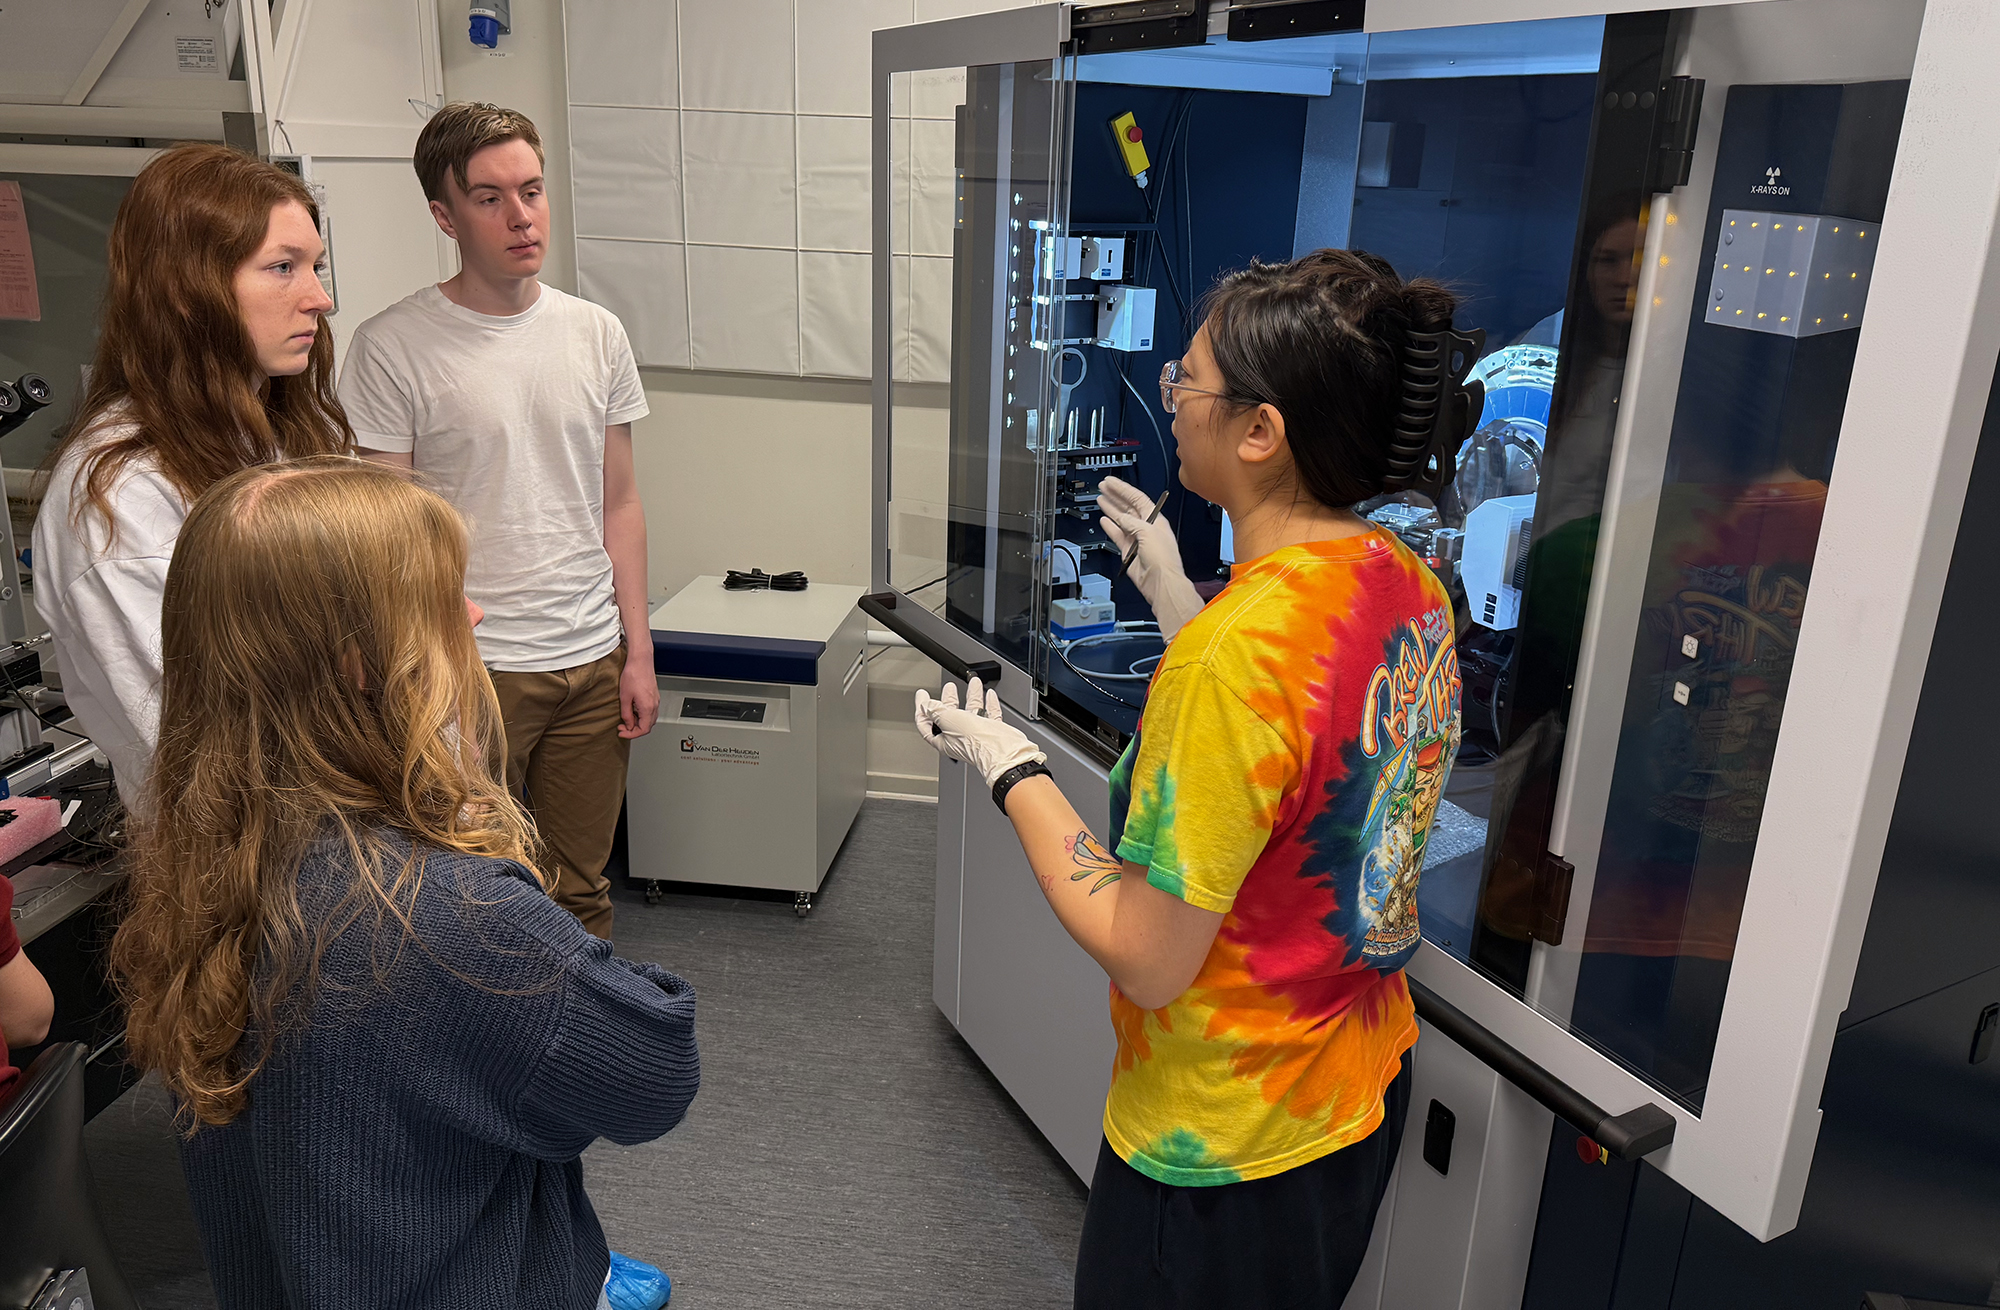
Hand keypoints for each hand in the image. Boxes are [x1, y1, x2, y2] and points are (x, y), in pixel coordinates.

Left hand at [618, 648, 659, 738]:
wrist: (641, 661)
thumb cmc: (633, 674)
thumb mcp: (625, 697)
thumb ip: (626, 713)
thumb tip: (628, 724)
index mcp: (648, 707)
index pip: (643, 729)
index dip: (632, 734)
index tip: (622, 732)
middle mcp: (654, 705)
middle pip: (648, 726)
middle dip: (634, 730)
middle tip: (622, 727)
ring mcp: (655, 700)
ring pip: (649, 719)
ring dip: (638, 723)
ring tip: (626, 719)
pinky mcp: (654, 696)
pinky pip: (650, 711)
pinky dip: (641, 716)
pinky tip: (632, 711)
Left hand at [913, 676, 1045, 788]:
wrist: (1002, 750)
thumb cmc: (975, 742)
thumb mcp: (947, 719)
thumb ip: (935, 710)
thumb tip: (925, 705)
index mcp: (944, 739)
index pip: (927, 725)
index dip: (921, 709)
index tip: (921, 696)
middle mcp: (960, 737)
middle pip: (950, 716)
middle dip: (948, 700)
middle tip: (948, 688)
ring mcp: (978, 734)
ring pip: (972, 712)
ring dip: (971, 696)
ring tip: (972, 682)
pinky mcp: (994, 731)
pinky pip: (990, 714)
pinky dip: (989, 703)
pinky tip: (989, 694)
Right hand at [1097, 477, 1205, 641]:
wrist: (1160, 582)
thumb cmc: (1163, 559)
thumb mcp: (1147, 532)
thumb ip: (1132, 522)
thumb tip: (1120, 518)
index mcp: (1155, 519)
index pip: (1137, 498)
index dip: (1123, 489)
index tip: (1111, 482)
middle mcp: (1146, 528)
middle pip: (1128, 507)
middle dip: (1116, 496)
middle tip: (1104, 487)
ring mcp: (1137, 539)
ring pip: (1121, 520)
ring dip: (1111, 509)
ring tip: (1101, 499)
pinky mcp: (1129, 551)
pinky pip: (1118, 535)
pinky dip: (1110, 527)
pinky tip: (1104, 519)